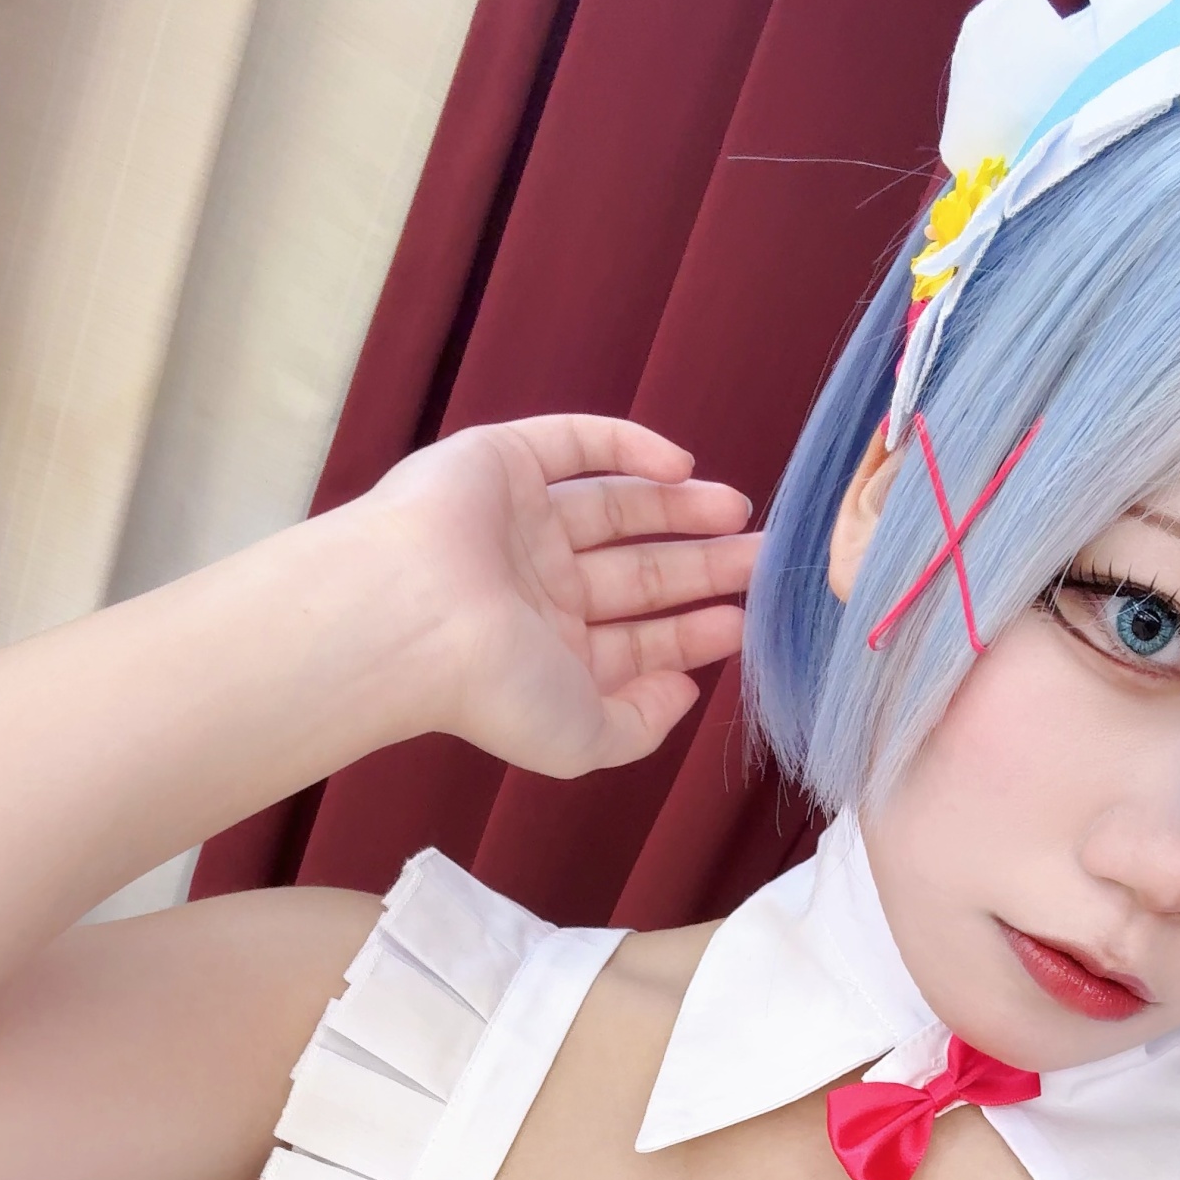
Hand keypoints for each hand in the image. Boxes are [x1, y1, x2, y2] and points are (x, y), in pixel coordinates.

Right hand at [349, 414, 758, 776]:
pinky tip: (682, 466)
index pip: (638, 640)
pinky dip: (630, 447)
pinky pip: (576, 442)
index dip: (694, 632)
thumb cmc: (496, 687)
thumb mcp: (583, 737)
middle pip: (639, 573)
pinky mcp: (502, 462)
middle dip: (703, 569)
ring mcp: (520, 523)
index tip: (747, 621)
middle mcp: (537, 588)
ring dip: (680, 509)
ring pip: (617, 507)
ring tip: (740, 513)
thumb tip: (685, 691)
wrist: (414, 617)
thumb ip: (639, 725)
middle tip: (765, 561)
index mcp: (550, 653)